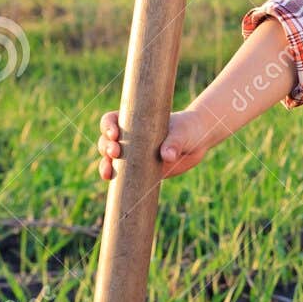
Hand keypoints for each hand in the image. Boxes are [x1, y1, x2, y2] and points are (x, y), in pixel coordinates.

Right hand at [97, 106, 212, 181]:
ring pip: (110, 159)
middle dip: (106, 147)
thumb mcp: (181, 132)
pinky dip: (114, 178)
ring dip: (105, 164)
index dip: (108, 126)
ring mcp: (133, 154)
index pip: (112, 120)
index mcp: (134, 121)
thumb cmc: (187, 129)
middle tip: (115, 152)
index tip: (115, 134)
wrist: (197, 141)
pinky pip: (121, 174)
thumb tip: (167, 156)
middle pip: (106, 140)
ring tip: (108, 172)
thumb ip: (174, 143)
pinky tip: (110, 181)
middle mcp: (129, 137)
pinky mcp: (139, 170)